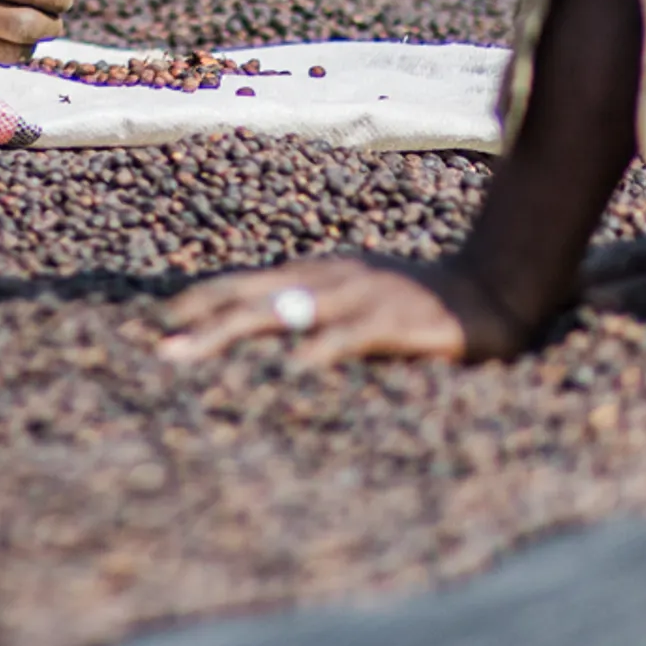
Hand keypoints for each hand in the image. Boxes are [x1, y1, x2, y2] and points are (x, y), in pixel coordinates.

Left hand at [158, 253, 526, 364]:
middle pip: (250, 296)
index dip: (200, 300)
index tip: (157, 322)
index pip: (244, 283)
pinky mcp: (392, 320)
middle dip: (199, 321)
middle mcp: (328, 278)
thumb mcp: (357, 297)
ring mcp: (358, 296)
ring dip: (231, 334)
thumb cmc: (417, 301)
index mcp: (316, 272)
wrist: (489, 288)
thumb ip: (317, 311)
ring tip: (192, 356)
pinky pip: (343, 337)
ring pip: (282, 312)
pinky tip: (285, 372)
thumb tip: (271, 340)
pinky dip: (312, 352)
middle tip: (156, 347)